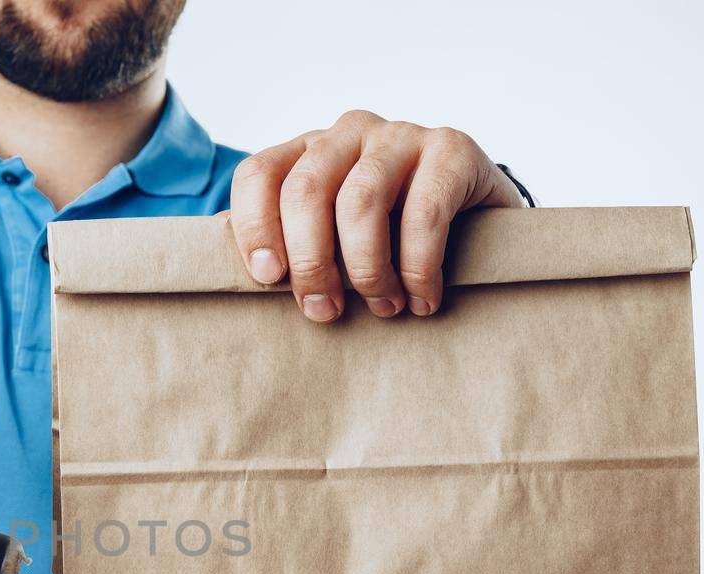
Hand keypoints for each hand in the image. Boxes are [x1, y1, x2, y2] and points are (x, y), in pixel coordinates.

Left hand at [229, 109, 523, 321]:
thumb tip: (224, 260)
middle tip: (324, 311)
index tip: (268, 279)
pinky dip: (419, 267)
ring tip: (383, 307)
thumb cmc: (389, 239)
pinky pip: (424, 212)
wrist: (479, 223)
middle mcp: (349, 132)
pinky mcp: (452, 148)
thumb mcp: (332, 239)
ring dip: (367, 269)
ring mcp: (401, 135)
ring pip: (361, 201)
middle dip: (311, 262)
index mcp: (308, 152)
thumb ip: (285, 243)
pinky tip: (422, 299)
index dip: (254, 228)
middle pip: (305, 191)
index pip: (259, 175)